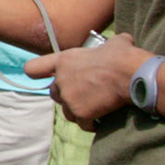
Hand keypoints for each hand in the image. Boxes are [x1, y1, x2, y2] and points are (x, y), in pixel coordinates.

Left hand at [25, 34, 153, 129]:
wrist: (131, 74)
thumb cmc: (123, 56)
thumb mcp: (114, 43)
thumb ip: (109, 44)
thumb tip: (123, 40)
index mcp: (63, 61)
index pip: (33, 68)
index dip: (37, 73)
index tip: (46, 77)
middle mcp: (61, 80)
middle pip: (53, 93)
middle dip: (65, 95)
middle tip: (83, 95)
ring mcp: (69, 98)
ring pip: (66, 111)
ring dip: (77, 111)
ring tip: (93, 110)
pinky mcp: (81, 113)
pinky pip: (82, 124)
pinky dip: (91, 124)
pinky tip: (101, 123)